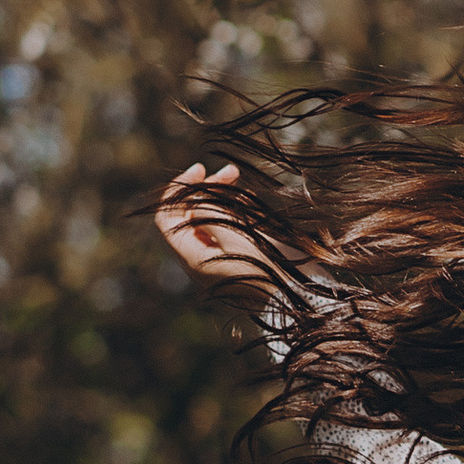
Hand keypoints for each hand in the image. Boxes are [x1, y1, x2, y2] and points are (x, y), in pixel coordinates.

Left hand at [154, 159, 267, 284]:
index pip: (167, 218)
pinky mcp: (235, 253)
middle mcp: (200, 256)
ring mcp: (217, 255)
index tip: (201, 171)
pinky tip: (244, 196)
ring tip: (237, 176)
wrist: (297, 292)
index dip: (177, 191)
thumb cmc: (265, 268)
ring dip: (219, 195)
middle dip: (205, 189)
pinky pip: (223, 225)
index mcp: (192, 257)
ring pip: (207, 217)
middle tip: (231, 171)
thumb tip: (194, 202)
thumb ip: (209, 215)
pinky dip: (230, 208)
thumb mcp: (236, 237)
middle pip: (188, 215)